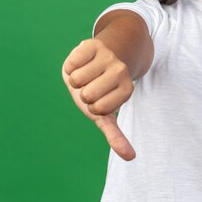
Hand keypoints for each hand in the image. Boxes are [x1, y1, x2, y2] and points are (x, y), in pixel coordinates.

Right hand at [62, 39, 135, 159]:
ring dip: (75, 78)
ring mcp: (108, 57)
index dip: (92, 107)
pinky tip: (82, 61)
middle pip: (86, 95)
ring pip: (76, 79)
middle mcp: (121, 71)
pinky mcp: (93, 44)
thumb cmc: (102, 90)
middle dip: (83, 93)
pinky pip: (72, 63)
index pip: (98, 110)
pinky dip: (71, 65)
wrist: (106, 54)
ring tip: (87, 73)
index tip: (101, 99)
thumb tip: (131, 158)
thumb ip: (116, 135)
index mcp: (127, 90)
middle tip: (93, 85)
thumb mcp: (107, 114)